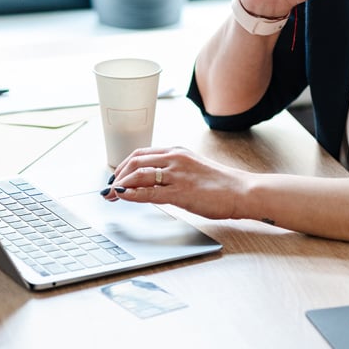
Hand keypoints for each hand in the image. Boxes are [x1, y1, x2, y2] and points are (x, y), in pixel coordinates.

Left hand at [101, 146, 250, 220]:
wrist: (241, 191)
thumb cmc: (220, 184)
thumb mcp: (193, 169)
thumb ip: (173, 171)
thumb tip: (152, 182)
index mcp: (177, 151)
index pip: (141, 154)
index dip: (123, 166)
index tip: (116, 178)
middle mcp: (175, 158)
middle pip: (135, 161)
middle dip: (117, 175)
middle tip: (108, 189)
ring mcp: (177, 174)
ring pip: (139, 174)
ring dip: (120, 185)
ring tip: (111, 195)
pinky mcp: (181, 192)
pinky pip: (149, 192)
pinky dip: (132, 194)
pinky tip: (123, 197)